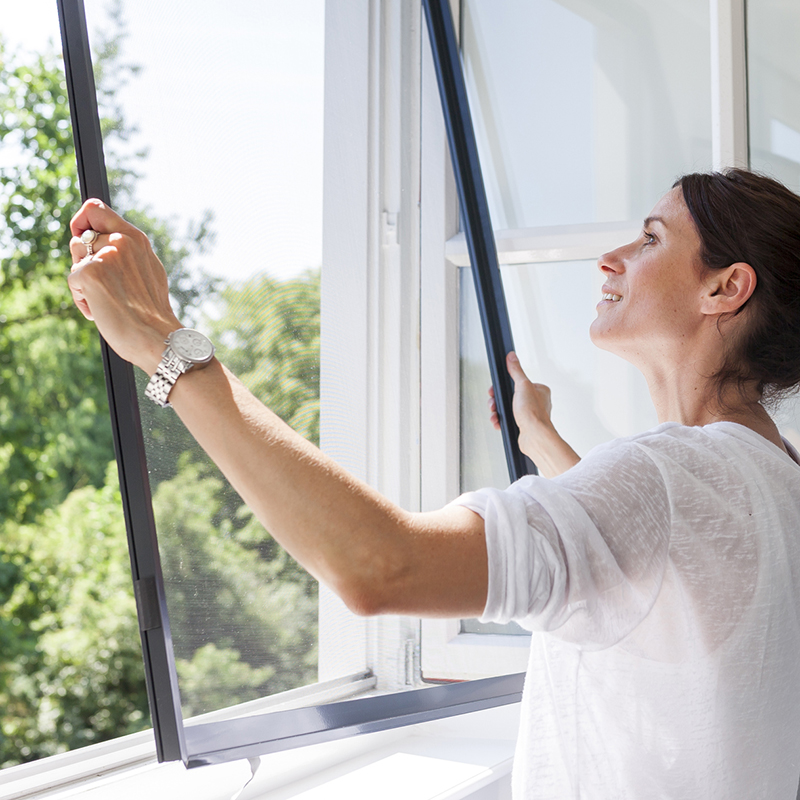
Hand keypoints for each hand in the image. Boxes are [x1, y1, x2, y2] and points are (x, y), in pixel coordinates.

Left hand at [67, 199, 182, 373]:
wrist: (158, 337)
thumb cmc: (152, 312)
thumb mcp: (147, 271)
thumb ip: (126, 252)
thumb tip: (95, 240)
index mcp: (136, 238)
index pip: (95, 208)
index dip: (81, 221)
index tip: (82, 238)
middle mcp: (121, 241)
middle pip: (79, 239)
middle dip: (84, 262)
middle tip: (107, 286)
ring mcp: (106, 255)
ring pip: (76, 261)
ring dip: (84, 282)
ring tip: (108, 300)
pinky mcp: (90, 273)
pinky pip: (72, 281)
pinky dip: (83, 300)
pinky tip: (103, 310)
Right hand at [488, 352, 579, 477]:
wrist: (534, 438)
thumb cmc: (534, 414)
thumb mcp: (523, 386)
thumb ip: (516, 371)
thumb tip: (512, 357)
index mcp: (539, 390)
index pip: (517, 382)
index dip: (504, 385)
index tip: (496, 388)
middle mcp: (535, 401)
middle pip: (510, 396)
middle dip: (498, 400)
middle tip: (493, 402)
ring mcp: (529, 414)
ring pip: (507, 408)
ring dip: (497, 411)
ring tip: (494, 413)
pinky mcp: (523, 425)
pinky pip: (508, 420)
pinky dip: (500, 420)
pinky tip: (498, 421)